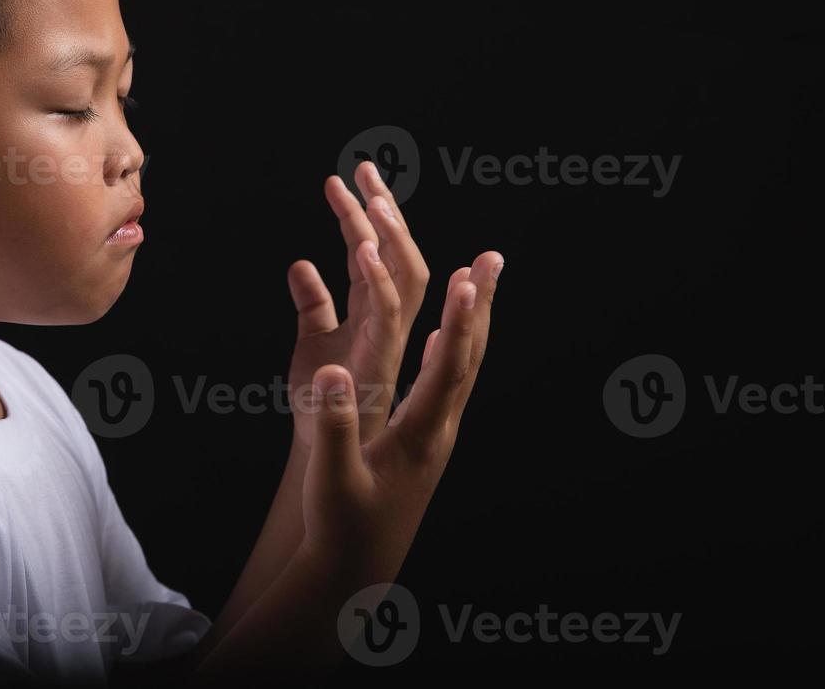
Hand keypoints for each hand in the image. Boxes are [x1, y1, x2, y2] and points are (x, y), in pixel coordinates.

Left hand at [286, 160, 429, 448]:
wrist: (323, 452)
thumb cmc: (322, 403)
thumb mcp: (311, 344)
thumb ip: (313, 303)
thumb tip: (300, 264)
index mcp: (372, 312)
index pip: (372, 252)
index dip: (361, 214)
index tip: (345, 177)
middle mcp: (387, 320)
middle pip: (396, 253)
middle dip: (386, 208)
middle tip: (365, 167)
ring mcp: (389, 339)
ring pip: (405, 275)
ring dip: (391, 234)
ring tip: (372, 194)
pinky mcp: (381, 361)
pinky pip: (388, 313)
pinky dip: (379, 278)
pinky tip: (362, 245)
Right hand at [300, 239, 502, 583]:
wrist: (355, 566)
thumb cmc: (340, 523)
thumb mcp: (331, 477)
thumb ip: (336, 425)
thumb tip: (334, 369)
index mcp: (420, 437)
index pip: (446, 370)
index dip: (456, 324)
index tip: (465, 280)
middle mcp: (439, 429)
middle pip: (469, 357)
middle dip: (481, 304)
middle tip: (492, 258)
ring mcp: (437, 433)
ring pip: (462, 365)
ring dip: (472, 318)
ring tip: (476, 278)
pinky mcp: (425, 438)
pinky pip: (445, 381)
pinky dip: (450, 347)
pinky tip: (443, 336)